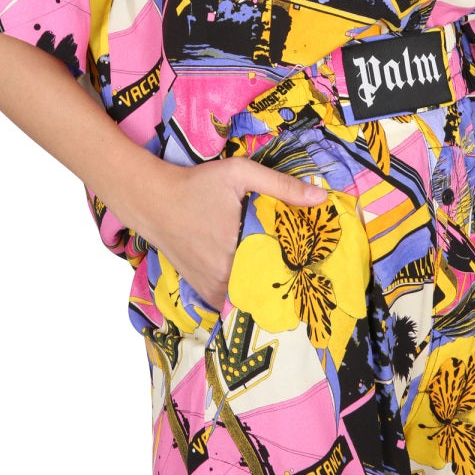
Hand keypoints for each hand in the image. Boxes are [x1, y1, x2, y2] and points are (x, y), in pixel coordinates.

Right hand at [142, 157, 326, 310]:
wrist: (154, 202)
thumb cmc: (198, 185)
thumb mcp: (240, 173)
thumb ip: (281, 186)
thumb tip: (320, 199)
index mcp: (240, 250)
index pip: (284, 269)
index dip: (302, 266)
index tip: (314, 260)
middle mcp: (226, 277)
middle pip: (269, 286)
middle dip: (286, 278)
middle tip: (300, 265)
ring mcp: (213, 289)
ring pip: (251, 297)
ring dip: (266, 287)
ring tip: (280, 271)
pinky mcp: (204, 292)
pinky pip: (233, 301)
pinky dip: (245, 293)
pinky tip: (255, 276)